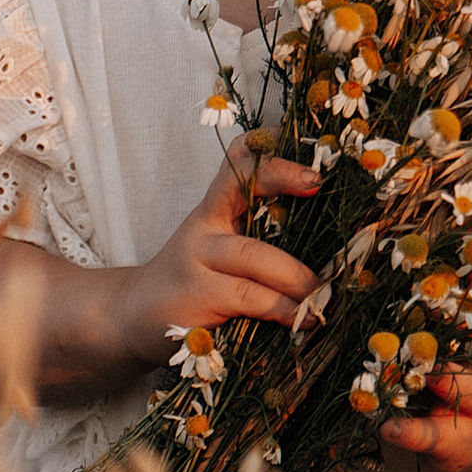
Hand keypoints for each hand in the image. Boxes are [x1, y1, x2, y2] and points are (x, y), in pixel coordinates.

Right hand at [106, 141, 325, 368]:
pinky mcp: (194, 299)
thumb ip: (263, 241)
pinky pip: (248, 298)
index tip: (311, 161)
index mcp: (214, 208)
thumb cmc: (193, 282)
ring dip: (297, 277)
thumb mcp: (220, 249)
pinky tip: (301, 320)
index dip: (272, 150)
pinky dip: (282, 310)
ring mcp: (195, 261)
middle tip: (334, 224)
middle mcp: (203, 226)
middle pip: (247, 191)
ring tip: (323, 297)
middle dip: (291, 189)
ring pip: (253, 255)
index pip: (238, 162)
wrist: (131, 317)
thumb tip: (340, 252)